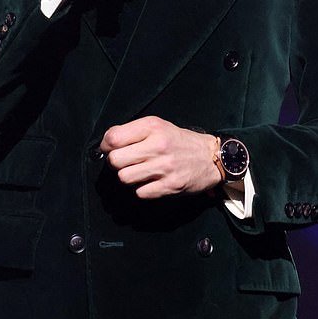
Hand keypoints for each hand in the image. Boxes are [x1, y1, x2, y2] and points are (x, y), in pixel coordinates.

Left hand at [99, 116, 221, 198]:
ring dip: (128, 177)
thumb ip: (133, 131)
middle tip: (125, 161)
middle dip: (116, 163)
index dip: (106, 145)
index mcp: (153, 127)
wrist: (210, 157)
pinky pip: (140, 192)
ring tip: (139, 171)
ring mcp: (164, 167)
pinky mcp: (170, 186)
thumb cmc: (179, 140)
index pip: (114, 138)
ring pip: (125, 178)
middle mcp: (158, 145)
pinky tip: (151, 181)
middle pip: (116, 160)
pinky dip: (142, 189)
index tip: (110, 148)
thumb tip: (107, 143)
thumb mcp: (158, 126)